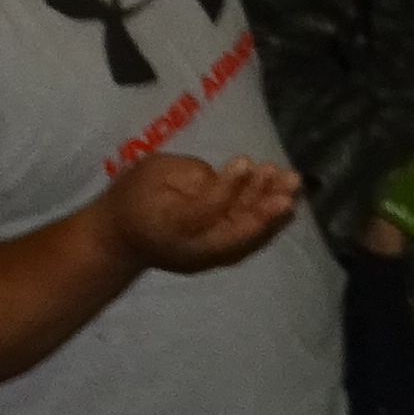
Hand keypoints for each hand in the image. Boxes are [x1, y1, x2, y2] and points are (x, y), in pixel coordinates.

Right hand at [108, 147, 301, 273]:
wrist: (121, 240)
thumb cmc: (133, 197)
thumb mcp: (150, 174)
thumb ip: (184, 175)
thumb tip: (224, 177)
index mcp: (169, 223)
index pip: (202, 210)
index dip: (225, 186)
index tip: (245, 159)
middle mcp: (193, 246)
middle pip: (232, 228)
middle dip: (263, 203)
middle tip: (288, 178)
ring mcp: (208, 255)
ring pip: (244, 233)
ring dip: (270, 208)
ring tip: (292, 182)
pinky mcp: (218, 253)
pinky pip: (246, 236)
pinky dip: (266, 217)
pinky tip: (284, 196)